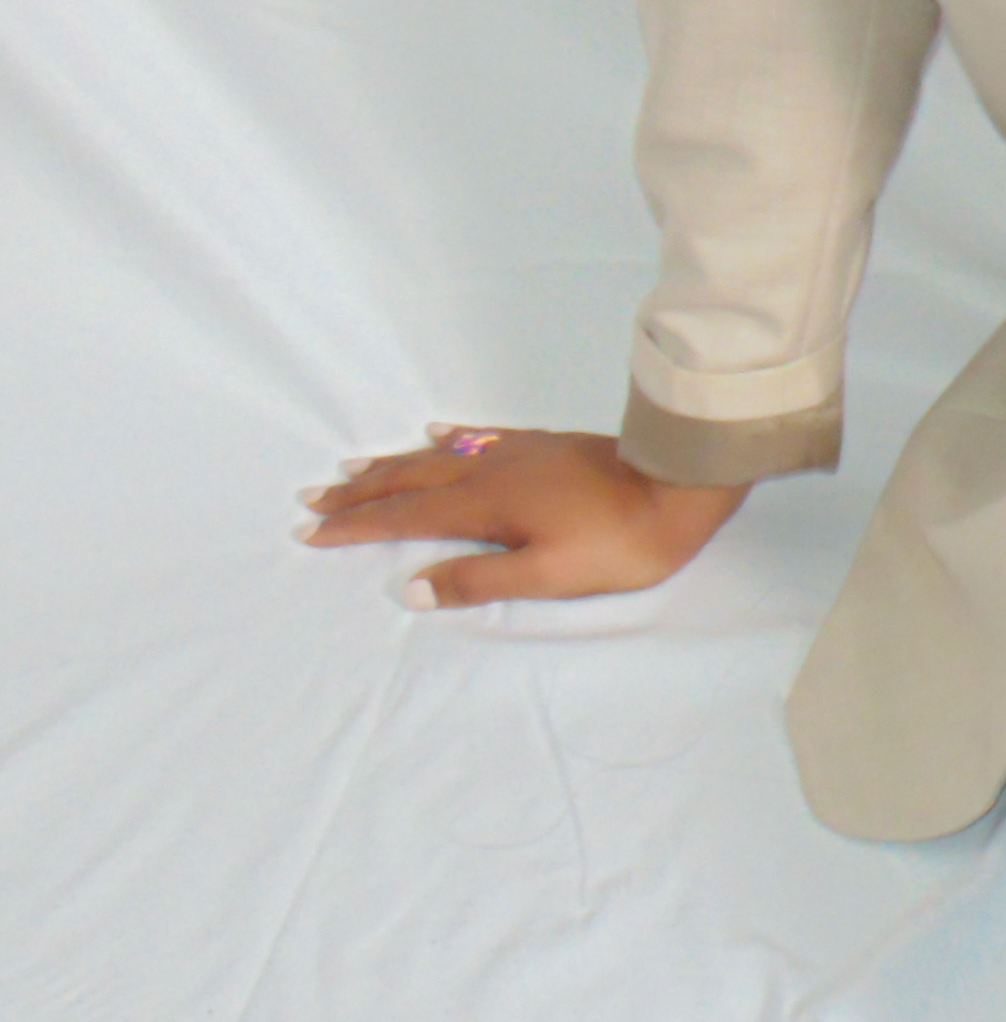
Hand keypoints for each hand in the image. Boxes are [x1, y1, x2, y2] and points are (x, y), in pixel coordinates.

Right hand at [297, 425, 748, 605]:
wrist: (680, 487)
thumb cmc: (619, 542)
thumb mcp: (547, 575)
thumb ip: (477, 581)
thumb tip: (408, 587)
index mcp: (486, 505)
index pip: (405, 516)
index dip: (356, 525)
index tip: (309, 529)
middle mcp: (493, 471)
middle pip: (411, 479)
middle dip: (359, 491)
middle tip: (311, 496)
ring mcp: (520, 453)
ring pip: (439, 456)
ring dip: (392, 463)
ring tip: (354, 466)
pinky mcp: (546, 446)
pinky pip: (482, 438)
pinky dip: (451, 439)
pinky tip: (440, 434)